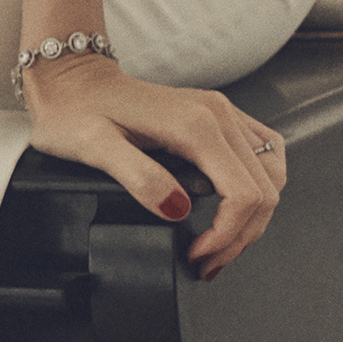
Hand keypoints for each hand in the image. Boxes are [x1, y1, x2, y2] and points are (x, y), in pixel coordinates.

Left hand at [21, 58, 284, 276]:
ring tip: (221, 242)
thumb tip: (178, 208)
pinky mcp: (219, 116)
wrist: (72, 80)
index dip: (226, 235)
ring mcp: (223, 112)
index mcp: (195, 125)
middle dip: (240, 235)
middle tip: (208, 261)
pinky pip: (263, 155)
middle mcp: (219, 114)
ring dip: (253, 216)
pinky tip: (233, 207)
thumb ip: (139, 177)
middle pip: (264, 189)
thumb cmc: (75, 111)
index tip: (199, 255)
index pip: (242, 193)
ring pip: (271, 174)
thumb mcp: (94, 147)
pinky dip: (257, 188)